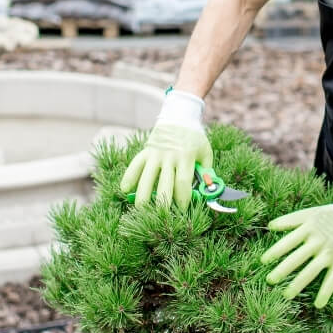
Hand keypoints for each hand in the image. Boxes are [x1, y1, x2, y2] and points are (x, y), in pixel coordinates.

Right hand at [120, 89, 212, 209]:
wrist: (179, 117)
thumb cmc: (195, 139)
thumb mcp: (206, 152)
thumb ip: (207, 172)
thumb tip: (208, 192)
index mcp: (187, 157)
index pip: (183, 182)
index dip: (182, 199)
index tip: (182, 210)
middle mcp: (170, 156)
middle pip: (163, 184)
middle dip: (162, 202)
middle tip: (161, 216)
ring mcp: (156, 154)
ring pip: (147, 177)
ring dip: (143, 195)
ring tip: (141, 209)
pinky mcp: (146, 151)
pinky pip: (135, 164)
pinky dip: (129, 176)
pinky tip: (125, 189)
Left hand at [260, 185, 332, 307]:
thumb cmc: (328, 216)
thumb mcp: (309, 213)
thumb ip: (290, 220)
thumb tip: (269, 226)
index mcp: (309, 228)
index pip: (288, 241)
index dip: (275, 251)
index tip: (263, 261)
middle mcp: (318, 241)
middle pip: (298, 257)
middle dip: (283, 269)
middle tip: (270, 280)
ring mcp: (329, 252)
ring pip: (313, 270)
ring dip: (299, 283)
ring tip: (286, 295)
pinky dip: (326, 291)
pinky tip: (318, 304)